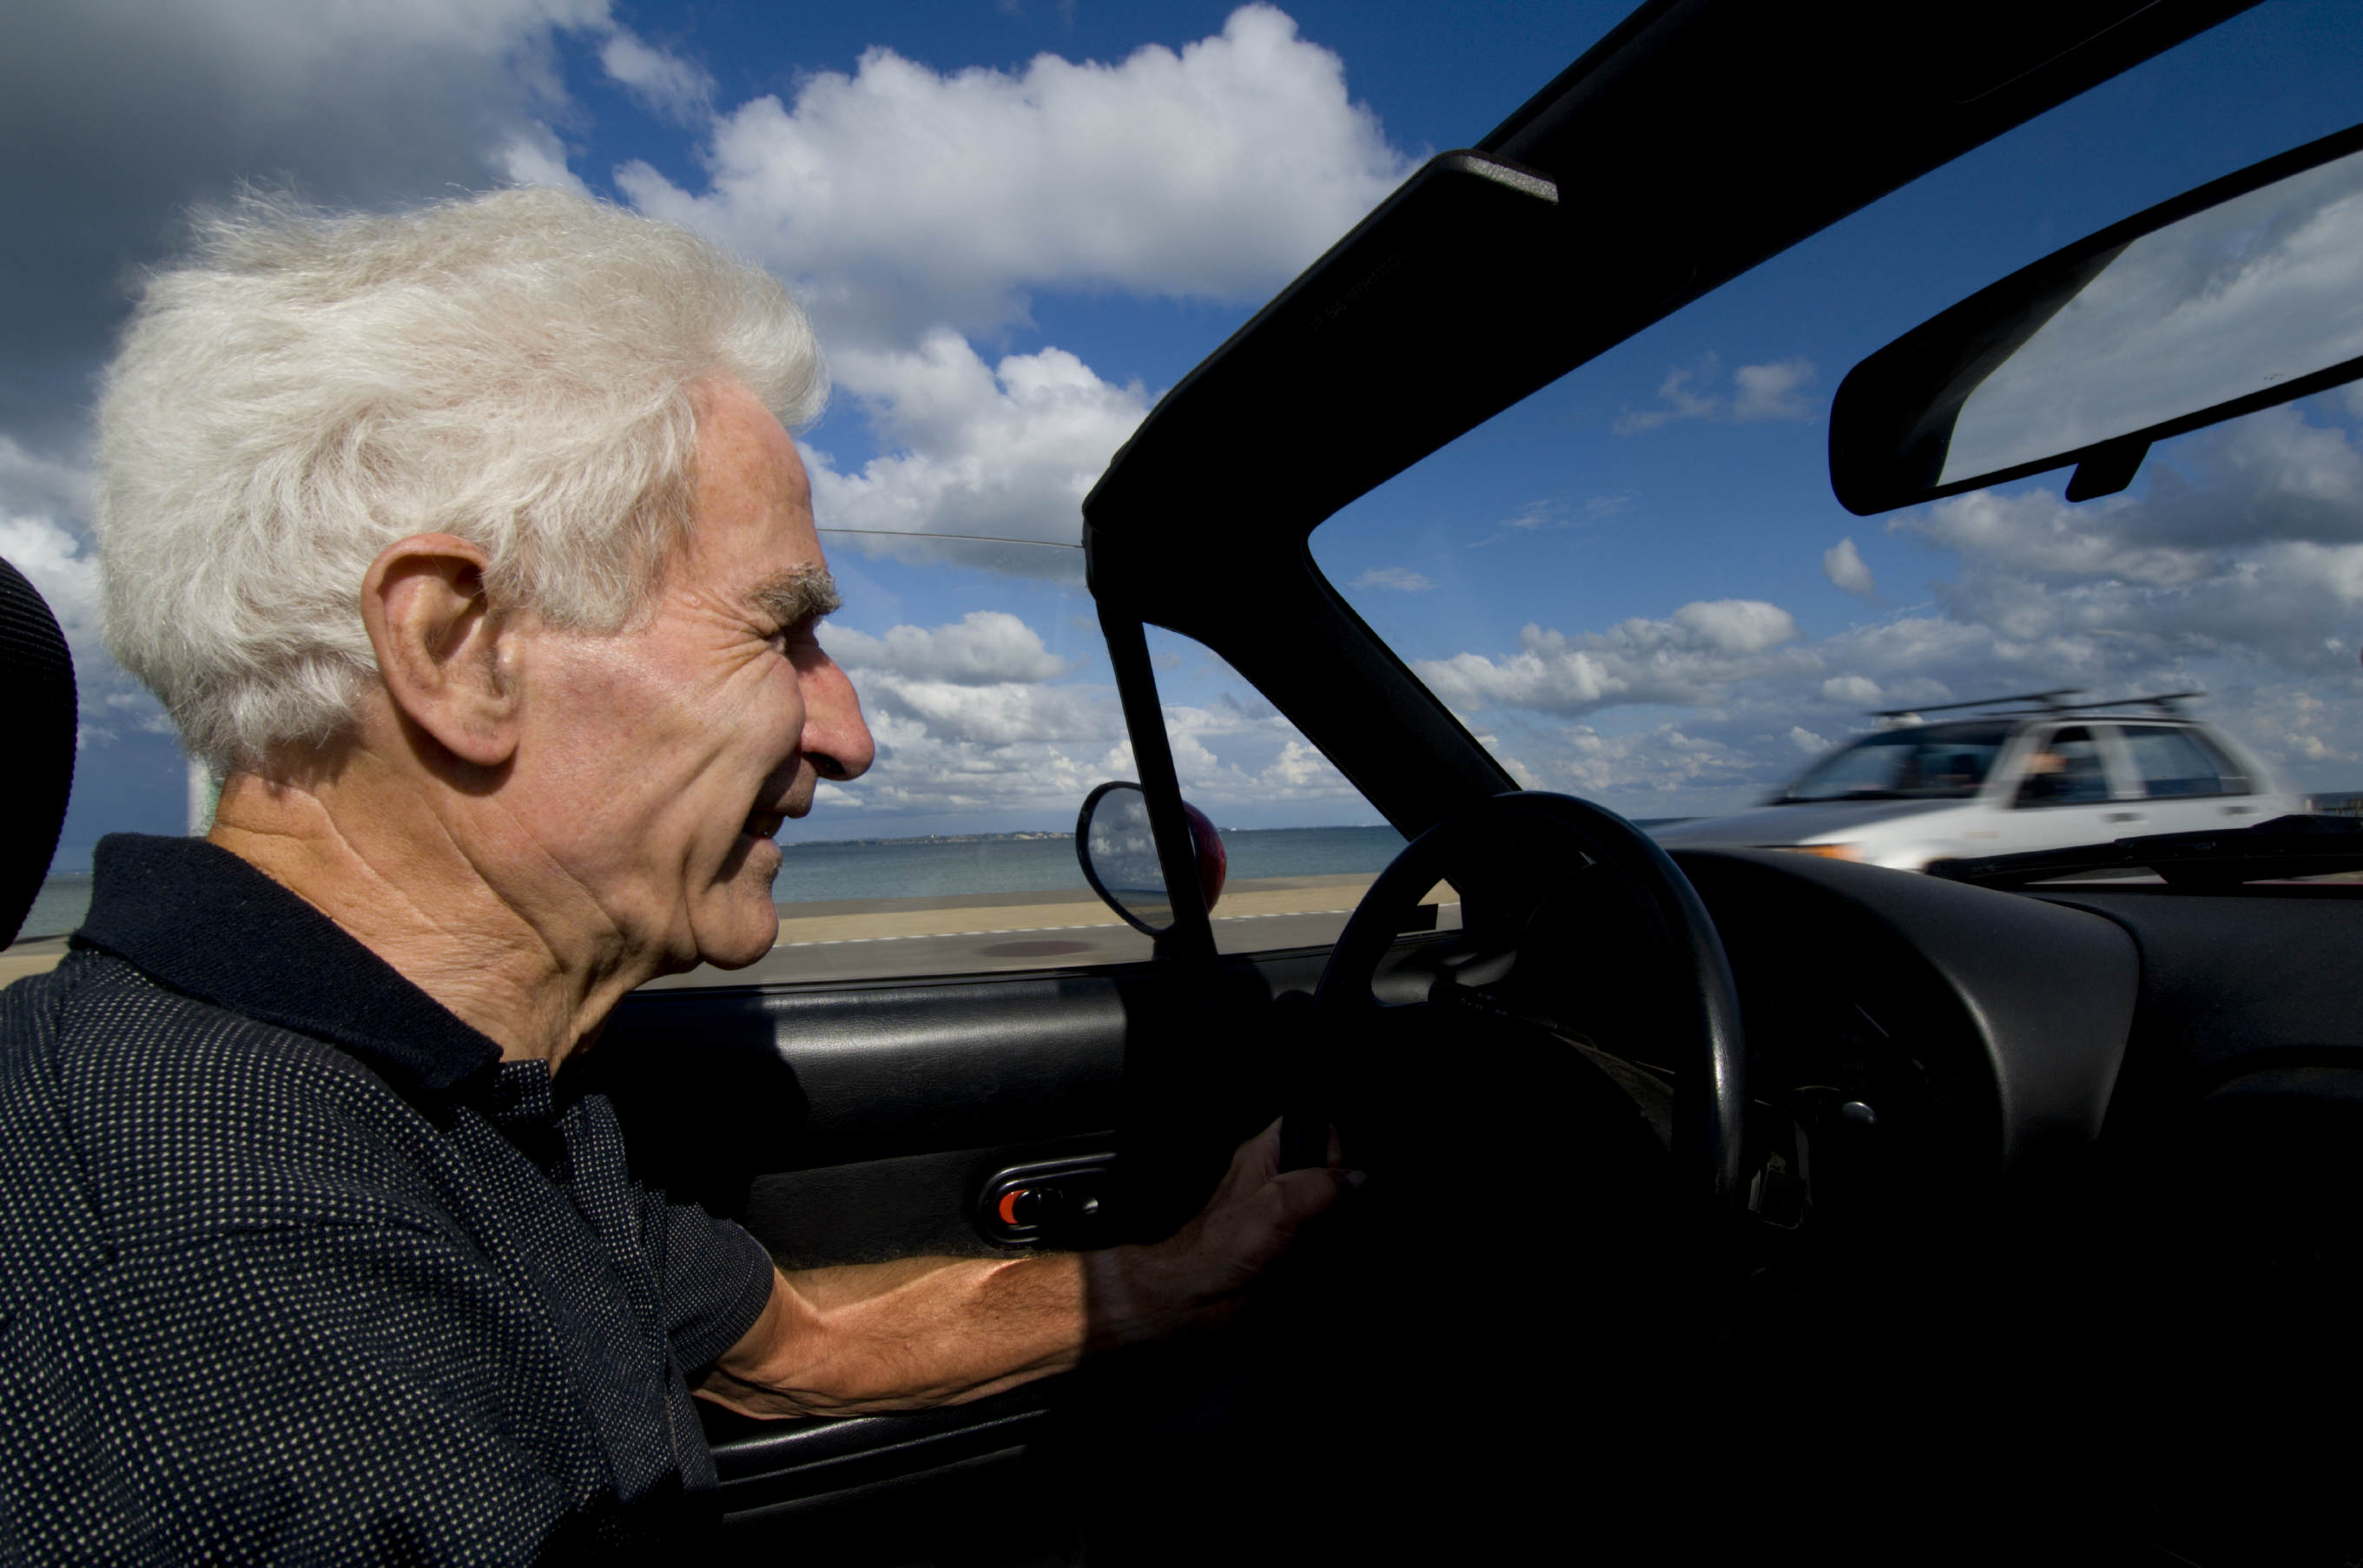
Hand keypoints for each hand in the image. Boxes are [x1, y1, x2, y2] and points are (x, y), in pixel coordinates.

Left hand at [1085, 1119, 1359, 1347]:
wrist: (1196, 1299)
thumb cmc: (1217, 1251)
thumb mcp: (1277, 1206)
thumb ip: (1320, 1186)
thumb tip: (1356, 1179)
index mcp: (1265, 1155)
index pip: (1312, 1129)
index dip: (1329, 1148)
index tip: (1329, 1174)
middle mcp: (1275, 1182)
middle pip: (1329, 1174)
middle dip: (1337, 1196)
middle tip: (1322, 1216)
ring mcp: (1284, 1216)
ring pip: (1331, 1210)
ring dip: (1333, 1229)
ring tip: (1314, 1244)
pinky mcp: (1289, 1247)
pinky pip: (1323, 1243)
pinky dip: (1327, 1253)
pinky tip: (1314, 1262)